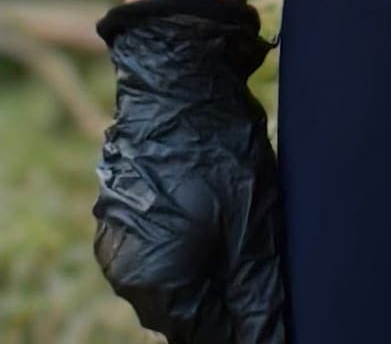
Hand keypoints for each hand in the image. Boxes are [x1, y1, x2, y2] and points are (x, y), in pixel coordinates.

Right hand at [94, 0, 285, 343]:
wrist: (177, 75)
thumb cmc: (219, 152)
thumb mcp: (252, 229)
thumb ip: (255, 298)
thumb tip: (267, 342)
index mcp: (156, 285)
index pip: (205, 332)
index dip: (245, 322)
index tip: (270, 301)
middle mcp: (127, 272)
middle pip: (186, 310)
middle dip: (226, 297)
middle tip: (264, 262)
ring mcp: (118, 240)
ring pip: (174, 278)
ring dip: (209, 268)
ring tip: (244, 232)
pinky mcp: (123, 211)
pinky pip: (160, 246)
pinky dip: (191, 241)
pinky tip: (218, 211)